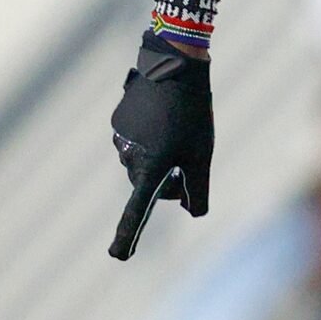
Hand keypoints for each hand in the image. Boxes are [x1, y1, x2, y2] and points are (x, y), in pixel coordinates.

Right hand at [109, 35, 211, 259]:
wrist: (173, 63)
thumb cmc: (192, 111)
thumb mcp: (203, 153)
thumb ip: (199, 189)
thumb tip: (195, 212)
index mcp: (151, 168)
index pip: (138, 211)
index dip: (129, 236)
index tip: (118, 256)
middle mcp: (130, 157)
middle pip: (147, 186)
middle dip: (168, 182)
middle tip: (190, 160)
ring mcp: (121, 138)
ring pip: (141, 162)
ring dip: (159, 158)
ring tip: (180, 130)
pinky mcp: (119, 121)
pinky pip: (135, 141)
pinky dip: (150, 138)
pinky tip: (165, 116)